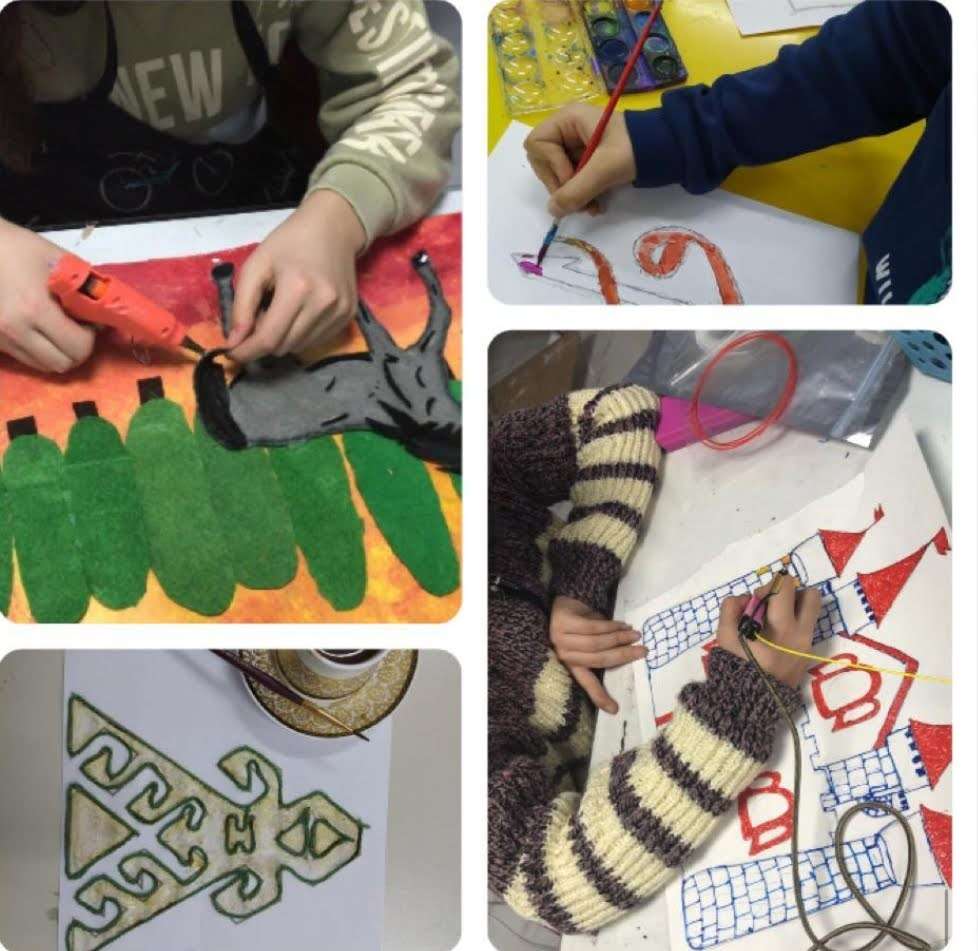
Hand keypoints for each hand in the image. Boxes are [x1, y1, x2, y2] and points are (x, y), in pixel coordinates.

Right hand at [0, 220, 95, 372]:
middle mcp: (15, 330)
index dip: (89, 337)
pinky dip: (39, 352)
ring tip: (57, 330)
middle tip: (76, 329)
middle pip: (62, 364)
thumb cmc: (20, 249)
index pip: (77, 347)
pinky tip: (38, 330)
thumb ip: (86, 290)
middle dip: (77, 350)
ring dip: (58, 354)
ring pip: (43, 366)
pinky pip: (25, 359)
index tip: (87, 322)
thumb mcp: (60, 262)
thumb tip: (103, 319)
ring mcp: (0, 338)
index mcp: (34, 309)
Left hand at [227, 189, 366, 362]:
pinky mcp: (349, 316)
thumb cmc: (289, 243)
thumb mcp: (256, 265)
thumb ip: (242, 305)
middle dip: (263, 342)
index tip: (232, 354)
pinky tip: (298, 313)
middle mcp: (323, 304)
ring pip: (299, 347)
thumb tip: (234, 342)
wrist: (333, 229)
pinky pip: (316, 341)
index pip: (269, 338)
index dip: (247, 351)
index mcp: (297, 288)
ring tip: (279, 313)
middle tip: (257, 319)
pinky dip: (300, 335)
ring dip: (282, 339)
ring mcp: (340, 312)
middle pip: (284, 346)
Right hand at [524, 104, 636, 218]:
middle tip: (579, 199)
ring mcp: (575, 146)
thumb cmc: (636, 148)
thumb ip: (577, 190)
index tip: (572, 176)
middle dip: (560, 185)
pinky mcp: (585, 161)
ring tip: (591, 207)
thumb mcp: (605, 169)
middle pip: (543, 162)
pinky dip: (580, 196)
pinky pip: (571, 182)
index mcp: (568, 119)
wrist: (667, 149)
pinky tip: (595, 205)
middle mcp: (567, 130)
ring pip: (556, 176)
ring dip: (571, 196)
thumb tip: (553, 210)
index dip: (550, 165)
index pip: (537, 144)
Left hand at [549, 594, 645, 713]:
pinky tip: (624, 625)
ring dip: (620, 639)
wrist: (564, 603)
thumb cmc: (581, 626)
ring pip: (597, 642)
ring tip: (636, 635)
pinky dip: (612, 626)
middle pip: (598, 659)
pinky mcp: (564, 621)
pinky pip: (594, 626)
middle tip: (643, 652)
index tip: (614, 709)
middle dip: (623, 655)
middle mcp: (564, 653)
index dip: (599, 696)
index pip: (586, 682)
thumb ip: (604, 652)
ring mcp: (562, 637)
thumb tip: (631, 657)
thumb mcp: (589, 642)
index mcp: (571, 664)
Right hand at [715, 576, 820, 687]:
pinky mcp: (808, 654)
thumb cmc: (736, 667)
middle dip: (791, 593)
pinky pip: (806, 627)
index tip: (756, 602)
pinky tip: (774, 638)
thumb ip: (732, 607)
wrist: (750, 703)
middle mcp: (801, 634)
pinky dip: (792, 624)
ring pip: (811, 611)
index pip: (786, 587)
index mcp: (782, 627)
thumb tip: (747, 599)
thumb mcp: (724, 634)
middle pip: (811, 595)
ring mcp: (807, 645)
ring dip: (794, 607)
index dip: (768, 586)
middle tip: (772, 606)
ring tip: (774, 621)